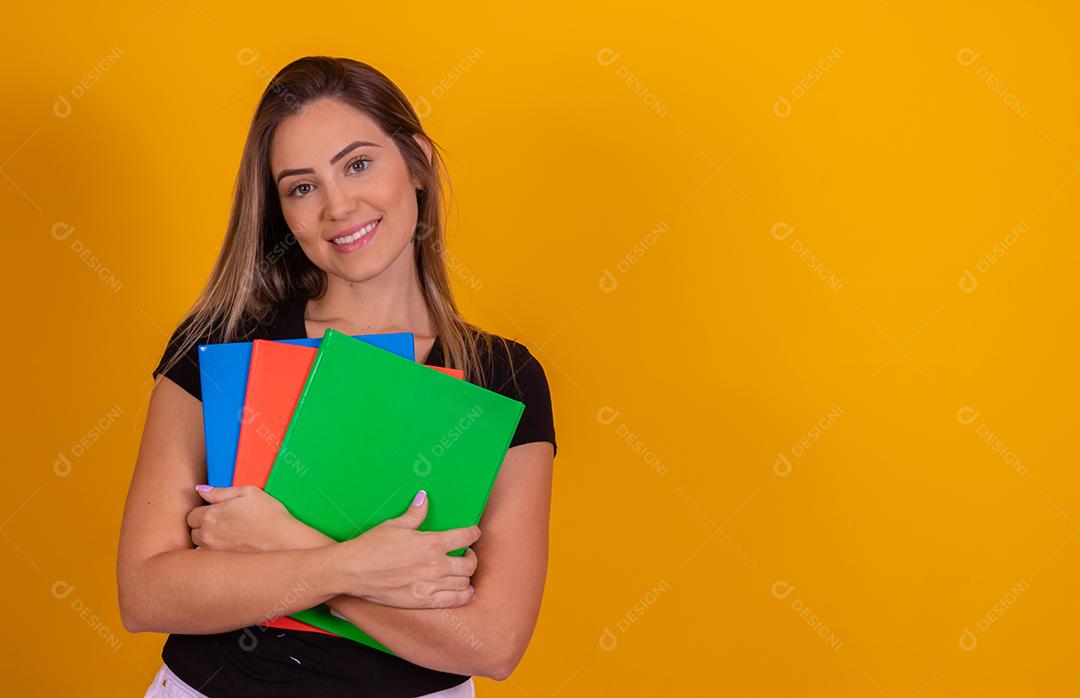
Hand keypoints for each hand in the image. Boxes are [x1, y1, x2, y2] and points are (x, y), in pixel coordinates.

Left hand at [187, 484, 312, 552]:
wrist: (284, 540)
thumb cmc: (269, 515)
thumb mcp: (248, 492)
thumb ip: (221, 491)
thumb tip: (201, 490)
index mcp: (210, 515)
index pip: (192, 515)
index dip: (203, 512)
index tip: (216, 513)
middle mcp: (207, 535)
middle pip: (193, 532)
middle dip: (203, 527)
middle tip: (222, 525)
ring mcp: (213, 552)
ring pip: (199, 547)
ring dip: (207, 542)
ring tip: (226, 538)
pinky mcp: (222, 564)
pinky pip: (209, 560)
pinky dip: (214, 555)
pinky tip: (229, 550)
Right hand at [337, 490, 479, 608]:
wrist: (353, 570)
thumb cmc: (372, 545)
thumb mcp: (395, 524)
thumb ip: (416, 513)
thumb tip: (424, 497)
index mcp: (432, 543)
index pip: (465, 537)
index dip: (473, 533)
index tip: (473, 533)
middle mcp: (436, 565)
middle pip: (469, 563)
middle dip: (471, 557)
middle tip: (466, 554)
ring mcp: (430, 585)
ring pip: (465, 582)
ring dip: (466, 576)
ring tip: (462, 571)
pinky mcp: (423, 601)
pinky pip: (455, 600)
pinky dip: (464, 595)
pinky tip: (464, 590)